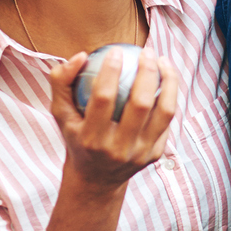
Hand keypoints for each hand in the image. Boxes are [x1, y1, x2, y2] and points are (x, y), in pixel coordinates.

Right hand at [45, 46, 178, 193]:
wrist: (96, 179)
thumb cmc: (76, 136)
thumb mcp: (60, 113)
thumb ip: (61, 81)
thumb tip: (80, 55)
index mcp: (91, 138)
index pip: (103, 98)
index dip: (111, 71)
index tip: (116, 50)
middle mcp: (118, 149)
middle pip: (141, 104)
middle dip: (147, 72)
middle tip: (146, 52)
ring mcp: (140, 153)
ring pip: (164, 111)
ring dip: (168, 81)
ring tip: (163, 60)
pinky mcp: (155, 155)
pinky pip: (167, 120)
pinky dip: (170, 96)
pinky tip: (167, 78)